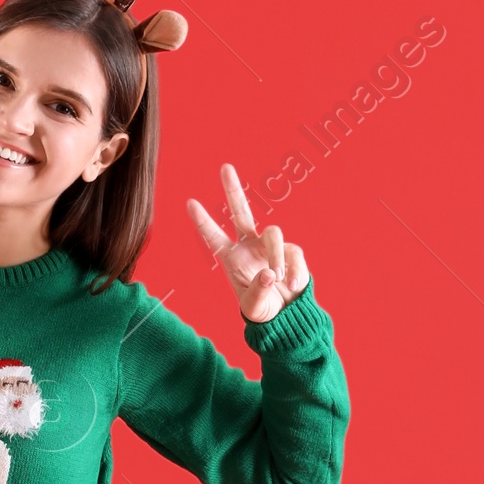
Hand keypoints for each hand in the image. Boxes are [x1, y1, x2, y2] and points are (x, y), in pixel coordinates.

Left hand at [186, 163, 311, 324]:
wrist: (286, 316)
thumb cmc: (263, 310)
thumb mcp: (254, 307)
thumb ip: (258, 292)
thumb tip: (270, 274)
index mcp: (231, 258)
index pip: (214, 237)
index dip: (203, 221)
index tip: (190, 202)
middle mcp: (249, 246)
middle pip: (241, 212)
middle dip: (233, 189)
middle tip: (225, 167)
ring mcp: (270, 246)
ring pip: (274, 233)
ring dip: (276, 255)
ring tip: (277, 279)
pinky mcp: (292, 252)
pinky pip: (293, 253)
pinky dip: (294, 270)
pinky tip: (290, 286)